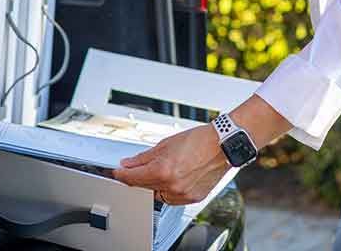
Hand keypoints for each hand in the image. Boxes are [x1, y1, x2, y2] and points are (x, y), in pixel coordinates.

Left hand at [113, 125, 229, 205]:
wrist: (222, 146)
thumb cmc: (198, 140)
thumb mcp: (165, 144)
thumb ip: (144, 157)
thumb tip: (129, 163)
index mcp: (163, 170)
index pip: (133, 178)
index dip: (122, 175)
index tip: (118, 172)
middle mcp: (172, 185)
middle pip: (144, 187)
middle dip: (139, 178)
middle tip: (138, 169)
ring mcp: (183, 194)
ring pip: (158, 195)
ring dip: (154, 185)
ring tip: (162, 170)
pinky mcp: (192, 198)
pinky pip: (173, 198)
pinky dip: (168, 190)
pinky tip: (173, 178)